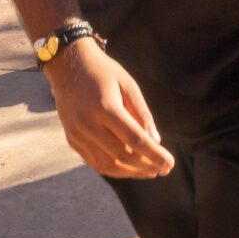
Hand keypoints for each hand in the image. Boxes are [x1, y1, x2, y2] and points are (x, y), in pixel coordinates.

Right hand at [44, 40, 174, 178]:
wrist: (68, 65)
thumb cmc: (103, 72)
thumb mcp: (128, 85)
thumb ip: (142, 114)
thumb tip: (156, 142)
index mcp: (105, 107)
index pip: (135, 140)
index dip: (154, 154)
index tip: (170, 163)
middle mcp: (88, 124)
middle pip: (122, 155)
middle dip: (146, 166)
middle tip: (164, 169)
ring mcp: (77, 134)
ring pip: (107, 164)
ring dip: (131, 172)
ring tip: (150, 172)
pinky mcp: (72, 139)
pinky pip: (95, 162)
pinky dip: (114, 170)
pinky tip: (130, 169)